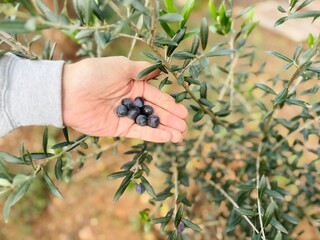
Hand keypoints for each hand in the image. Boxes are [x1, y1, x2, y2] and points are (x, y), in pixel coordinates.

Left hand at [62, 56, 187, 142]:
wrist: (68, 92)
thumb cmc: (95, 74)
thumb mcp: (121, 66)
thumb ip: (142, 70)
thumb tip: (161, 69)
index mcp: (133, 85)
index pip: (156, 96)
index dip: (170, 104)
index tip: (184, 112)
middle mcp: (131, 101)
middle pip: (155, 112)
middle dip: (171, 119)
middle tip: (185, 126)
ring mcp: (125, 116)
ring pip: (149, 124)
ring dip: (165, 129)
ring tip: (180, 135)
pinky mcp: (118, 129)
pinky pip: (139, 132)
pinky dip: (153, 135)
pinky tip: (167, 137)